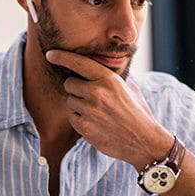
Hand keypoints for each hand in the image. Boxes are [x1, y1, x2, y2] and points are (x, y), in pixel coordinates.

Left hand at [46, 49, 173, 169]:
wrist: (143, 141)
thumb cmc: (137, 113)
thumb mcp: (130, 88)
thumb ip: (112, 78)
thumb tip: (99, 68)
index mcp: (108, 79)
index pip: (79, 63)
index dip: (62, 57)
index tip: (50, 54)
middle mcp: (97, 92)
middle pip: (69, 83)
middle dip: (76, 89)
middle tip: (90, 97)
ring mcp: (89, 110)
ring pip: (70, 101)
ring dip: (79, 105)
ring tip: (97, 112)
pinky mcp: (84, 127)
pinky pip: (72, 117)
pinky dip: (80, 120)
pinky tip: (96, 123)